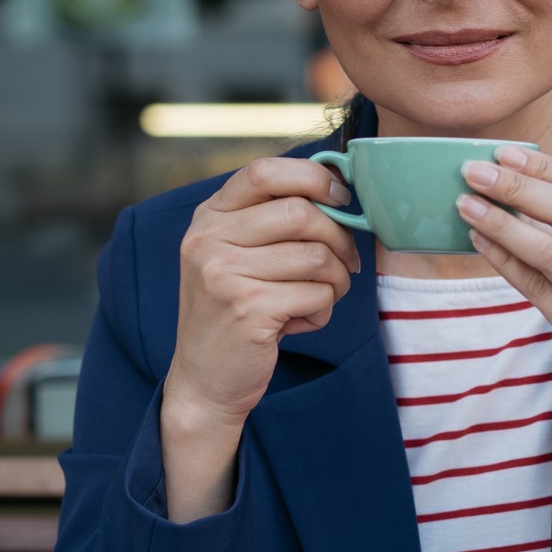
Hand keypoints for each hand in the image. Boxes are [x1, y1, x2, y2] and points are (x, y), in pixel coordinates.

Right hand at [164, 157, 360, 433]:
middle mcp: (209, 239)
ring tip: (321, 298)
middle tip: (346, 265)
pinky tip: (301, 322)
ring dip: (336, 282)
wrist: (205, 380)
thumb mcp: (238, 256)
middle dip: (339, 239)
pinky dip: (322, 312)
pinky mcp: (247, 309)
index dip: (312, 177)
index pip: (263, 171)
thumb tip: (339, 190)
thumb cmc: (237, 312)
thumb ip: (272, 221)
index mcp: (209, 217)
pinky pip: (316, 295)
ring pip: (317, 257)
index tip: (341, 197)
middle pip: (300, 212)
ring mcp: (224, 274)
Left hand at [457, 145, 551, 499]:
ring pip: (550, 250)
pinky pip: (537, 290)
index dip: (548, 166)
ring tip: (465, 203)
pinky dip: (505, 261)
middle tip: (474, 170)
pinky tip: (480, 242)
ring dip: (502, 222)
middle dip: (517, 186)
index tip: (507, 154)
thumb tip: (533, 192)